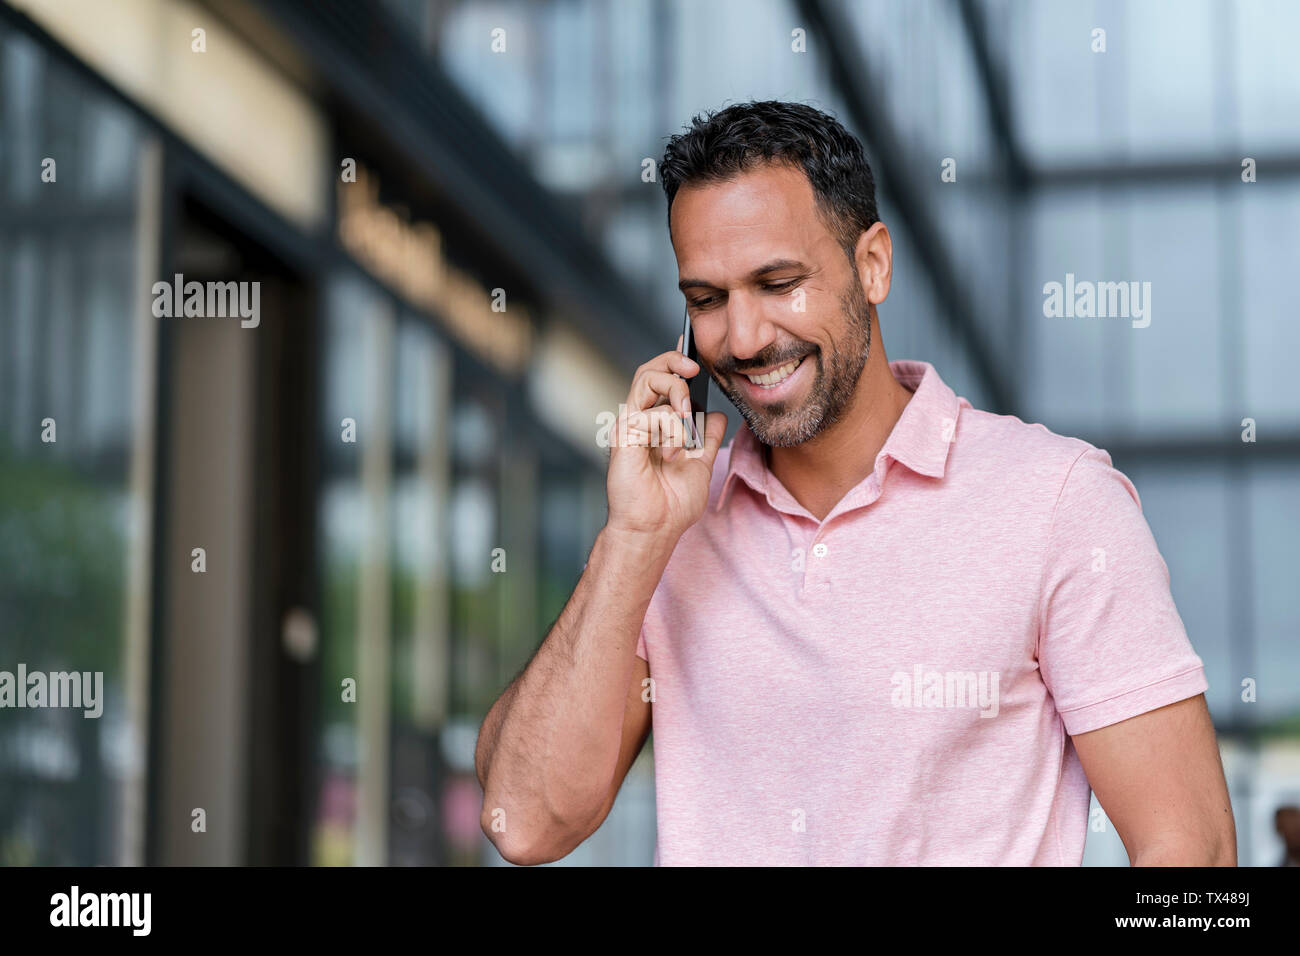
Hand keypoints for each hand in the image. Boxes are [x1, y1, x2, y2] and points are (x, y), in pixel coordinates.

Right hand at [606, 343, 726, 543]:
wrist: (655, 529)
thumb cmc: (672, 505)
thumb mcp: (701, 465)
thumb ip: (708, 439)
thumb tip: (716, 415)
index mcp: (655, 425)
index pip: (662, 380)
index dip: (674, 359)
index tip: (690, 343)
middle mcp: (639, 420)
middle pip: (650, 369)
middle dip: (675, 361)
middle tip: (694, 371)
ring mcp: (629, 426)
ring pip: (647, 379)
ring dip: (676, 394)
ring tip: (686, 421)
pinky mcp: (623, 435)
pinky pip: (651, 413)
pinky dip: (670, 431)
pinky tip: (672, 454)